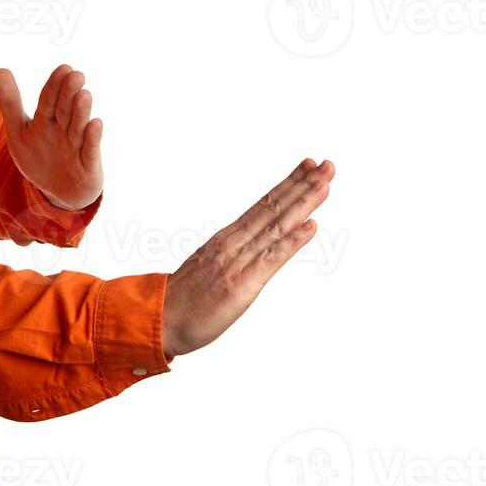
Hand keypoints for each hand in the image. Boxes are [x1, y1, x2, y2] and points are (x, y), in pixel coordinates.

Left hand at [0, 64, 103, 210]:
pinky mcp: (89, 164)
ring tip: (84, 95)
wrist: (61, 193)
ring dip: (81, 112)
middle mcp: (64, 129)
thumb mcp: (18, 133)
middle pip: (65, 109)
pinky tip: (95, 124)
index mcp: (46, 119)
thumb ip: (9, 103)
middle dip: (69, 93)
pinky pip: (91, 150)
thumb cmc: (40, 157)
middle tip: (75, 75)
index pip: (49, 99)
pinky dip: (93, 138)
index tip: (64, 68)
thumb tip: (0, 69)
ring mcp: (77, 146)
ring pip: (78, 127)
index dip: (54, 85)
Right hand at [161, 158, 334, 360]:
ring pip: (276, 226)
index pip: (264, 204)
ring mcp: (237, 261)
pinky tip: (311, 225)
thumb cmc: (183, 300)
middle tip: (328, 164)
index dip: (289, 185)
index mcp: (227, 238)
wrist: (157, 320)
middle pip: (273, 208)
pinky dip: (292, 241)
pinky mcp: (241, 284)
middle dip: (303, 185)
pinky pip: (271, 259)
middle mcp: (233, 243)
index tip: (310, 166)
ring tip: (325, 183)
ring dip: (303, 203)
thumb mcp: (209, 267)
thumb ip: (231, 255)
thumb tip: (251, 246)